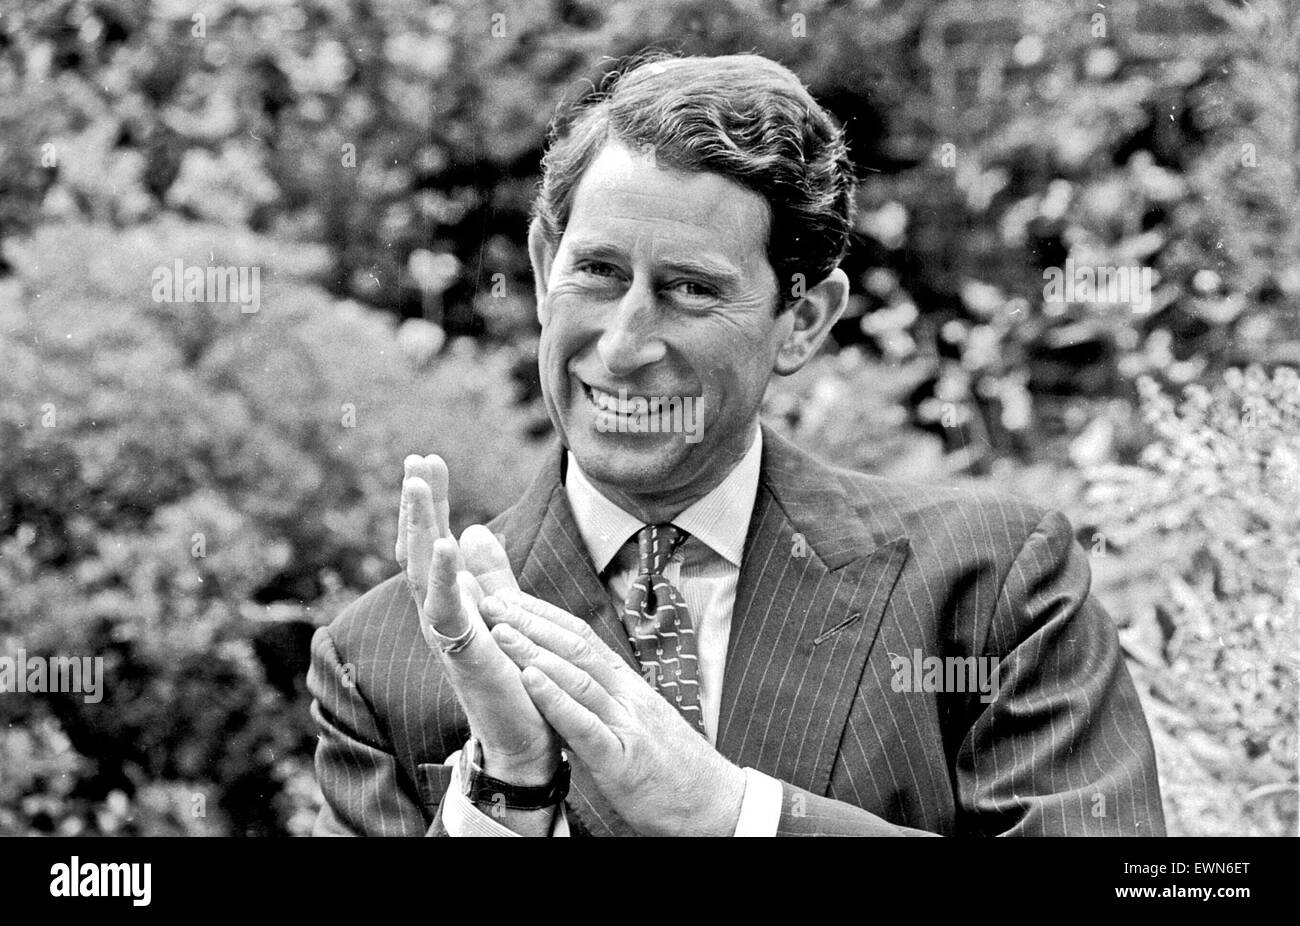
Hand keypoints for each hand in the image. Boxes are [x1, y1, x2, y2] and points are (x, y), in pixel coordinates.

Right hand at [396, 455, 559, 787]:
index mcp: (451, 600)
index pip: (433, 540)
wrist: (523, 741)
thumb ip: (489, 574)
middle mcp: (439, 612)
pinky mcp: (463, 652)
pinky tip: (450, 540)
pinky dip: (446, 574)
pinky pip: (447, 608)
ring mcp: (446, 632)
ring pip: (422, 570)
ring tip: (418, 483)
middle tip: (416, 459)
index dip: (430, 501)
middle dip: (418, 502)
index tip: (428, 459)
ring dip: (420, 524)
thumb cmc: (514, 680)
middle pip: (420, 547)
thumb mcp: (504, 612)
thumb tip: (473, 528)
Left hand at [479, 591, 746, 836]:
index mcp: (628, 686)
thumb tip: (562, 688)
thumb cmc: (673, 771)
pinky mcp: (623, 760)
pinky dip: (556, 699)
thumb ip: (600, 705)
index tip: (508, 596)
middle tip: (490, 599)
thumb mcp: (634, 726)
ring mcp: (627, 725)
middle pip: (575, 647)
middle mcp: (628, 695)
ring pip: (578, 677)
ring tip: (500, 630)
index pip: (582, 637)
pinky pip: (586, 724)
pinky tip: (530, 679)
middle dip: (530, 621)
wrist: (716, 806)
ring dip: (535, 650)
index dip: (543, 615)